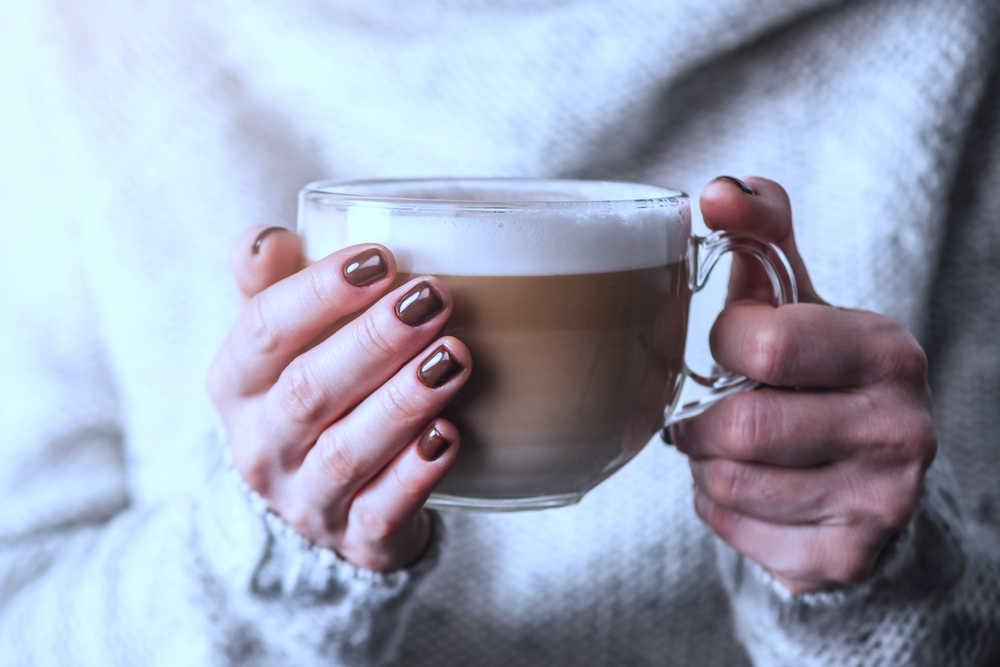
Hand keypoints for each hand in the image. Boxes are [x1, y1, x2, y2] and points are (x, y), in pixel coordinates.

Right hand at [208, 227, 469, 570]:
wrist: (318, 503)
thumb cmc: (307, 397)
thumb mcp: (280, 342)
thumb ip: (273, 286)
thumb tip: (269, 238)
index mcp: (237, 384)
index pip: (262, 331)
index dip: (318, 292)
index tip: (379, 257)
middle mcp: (262, 445)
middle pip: (307, 391)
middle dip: (371, 342)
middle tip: (431, 298)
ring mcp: (306, 499)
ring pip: (346, 453)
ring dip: (401, 402)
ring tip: (452, 358)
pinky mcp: (356, 539)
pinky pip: (381, 511)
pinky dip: (414, 475)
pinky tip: (448, 436)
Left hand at [672, 177, 936, 593]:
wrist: (869, 486)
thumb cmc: (819, 380)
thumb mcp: (801, 306)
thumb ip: (763, 241)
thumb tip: (719, 191)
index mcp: (886, 351)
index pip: (763, 343)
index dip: (725, 345)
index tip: (735, 348)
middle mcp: (899, 429)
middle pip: (739, 426)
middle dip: (703, 418)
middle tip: (711, 411)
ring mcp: (878, 502)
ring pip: (727, 481)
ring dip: (706, 464)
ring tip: (730, 450)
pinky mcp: (844, 558)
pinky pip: (732, 528)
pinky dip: (717, 505)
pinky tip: (750, 490)